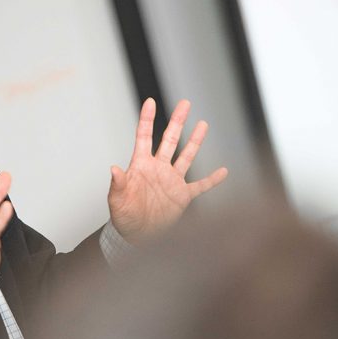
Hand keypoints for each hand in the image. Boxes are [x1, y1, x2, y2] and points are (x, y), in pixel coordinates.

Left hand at [108, 98, 227, 241]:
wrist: (136, 237)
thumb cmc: (124, 217)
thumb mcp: (117, 201)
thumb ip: (118, 184)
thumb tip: (113, 169)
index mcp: (141, 165)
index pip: (144, 137)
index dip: (147, 119)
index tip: (150, 102)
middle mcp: (158, 168)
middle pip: (170, 139)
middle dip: (178, 121)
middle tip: (185, 103)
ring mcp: (172, 181)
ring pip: (186, 156)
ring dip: (195, 141)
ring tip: (203, 124)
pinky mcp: (182, 196)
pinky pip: (201, 186)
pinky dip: (212, 180)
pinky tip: (223, 171)